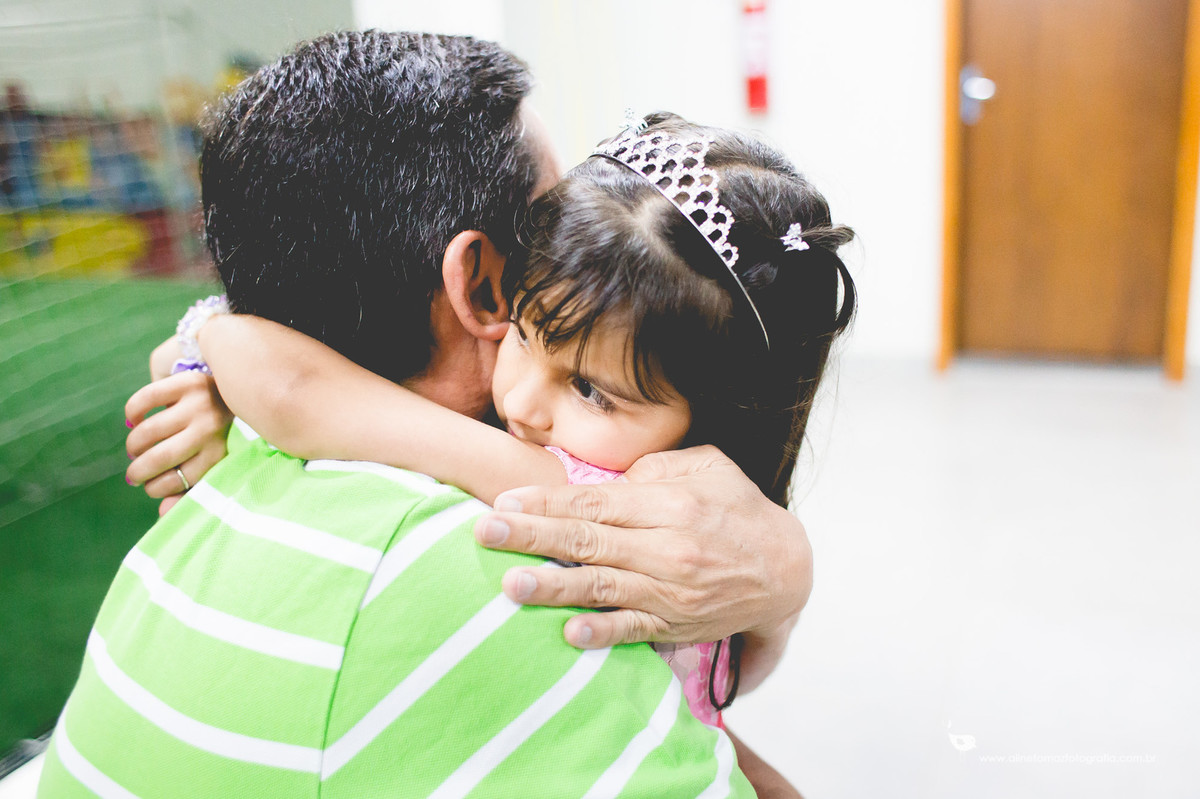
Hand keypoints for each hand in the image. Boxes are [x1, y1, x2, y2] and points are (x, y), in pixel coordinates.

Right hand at [125, 371, 231, 512]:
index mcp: (218, 453)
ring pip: (146, 432)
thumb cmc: (218, 436)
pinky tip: (134, 421)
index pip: (176, 481)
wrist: (237, 390)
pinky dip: (132, 412)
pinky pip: (144, 399)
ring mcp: (197, 404)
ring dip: (133, 446)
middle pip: (158, 458)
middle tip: (134, 474)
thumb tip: (162, 513)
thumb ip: (189, 488)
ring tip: (135, 450)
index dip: (156, 488)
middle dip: (137, 472)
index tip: (151, 486)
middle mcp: (209, 429)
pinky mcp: (185, 382)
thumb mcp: (210, 463)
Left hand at [474, 445, 811, 654]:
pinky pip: (632, 631)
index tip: (505, 502)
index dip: (546, 503)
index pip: (595, 503)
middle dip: (531, 538)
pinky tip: (566, 633)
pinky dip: (601, 634)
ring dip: (552, 588)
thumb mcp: (708, 467)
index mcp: (670, 504)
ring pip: (600, 588)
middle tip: (484, 533)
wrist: (787, 570)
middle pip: (587, 542)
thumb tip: (607, 479)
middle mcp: (667, 548)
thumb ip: (656, 467)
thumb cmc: (738, 510)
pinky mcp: (675, 625)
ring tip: (509, 585)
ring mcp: (670, 591)